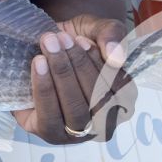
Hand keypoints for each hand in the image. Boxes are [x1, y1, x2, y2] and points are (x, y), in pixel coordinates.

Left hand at [14, 14, 136, 144]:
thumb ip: (110, 34)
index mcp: (123, 99)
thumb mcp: (95, 28)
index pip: (121, 90)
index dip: (100, 65)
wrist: (43, 49)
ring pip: (76, 111)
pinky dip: (44, 88)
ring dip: (61, 75)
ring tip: (48, 46)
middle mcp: (104, 122)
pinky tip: (38, 63)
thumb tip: (116, 57)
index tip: (81, 40)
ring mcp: (78, 133)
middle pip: (98, 102)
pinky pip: (50, 118)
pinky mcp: (50, 133)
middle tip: (58, 38)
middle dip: (77, 66)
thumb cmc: (75, 41)